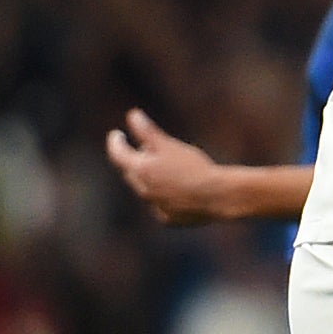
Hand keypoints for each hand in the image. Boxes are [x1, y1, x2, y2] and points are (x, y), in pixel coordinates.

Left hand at [106, 109, 226, 223]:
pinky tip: (180, 191)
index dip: (115, 142)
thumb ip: (148, 131)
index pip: (117, 154)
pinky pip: (160, 204)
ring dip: (150, 178)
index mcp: (140, 170)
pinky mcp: (167, 218)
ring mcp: (154, 206)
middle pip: (131, 172)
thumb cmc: (193, 167)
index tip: (117, 135)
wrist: (217, 196)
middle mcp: (142, 190)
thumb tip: (132, 115)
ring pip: (145, 189)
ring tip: (167, 169)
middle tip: (145, 149)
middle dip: (135, 160)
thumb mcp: (170, 145)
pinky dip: (164, 196)